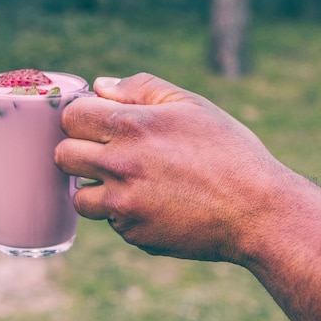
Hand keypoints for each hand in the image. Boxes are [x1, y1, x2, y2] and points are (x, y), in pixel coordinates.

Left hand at [55, 73, 286, 263]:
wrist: (257, 211)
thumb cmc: (227, 151)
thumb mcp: (190, 105)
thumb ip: (140, 88)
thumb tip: (99, 86)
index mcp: (130, 126)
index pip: (70, 117)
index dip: (81, 118)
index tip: (96, 124)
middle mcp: (119, 166)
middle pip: (63, 156)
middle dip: (79, 152)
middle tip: (106, 153)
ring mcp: (123, 205)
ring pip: (79, 196)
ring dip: (95, 188)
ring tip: (129, 183)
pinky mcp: (133, 234)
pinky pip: (110, 221)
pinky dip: (124, 213)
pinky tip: (154, 204)